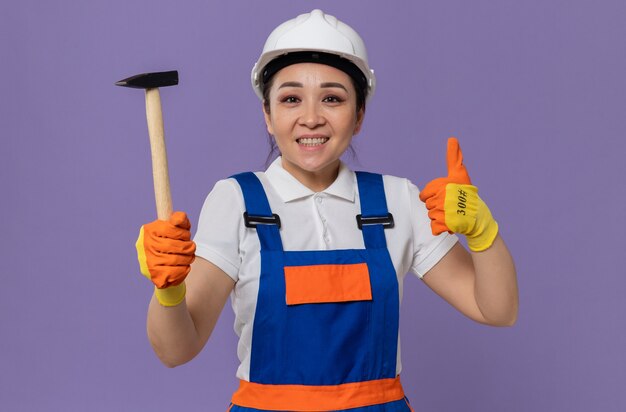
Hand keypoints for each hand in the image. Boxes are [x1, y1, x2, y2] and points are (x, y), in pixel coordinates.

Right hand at [136, 211, 195, 305]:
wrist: (163, 265)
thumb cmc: (172, 242)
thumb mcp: (177, 228)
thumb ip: (180, 220)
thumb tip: (178, 219)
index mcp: (150, 230)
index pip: (172, 229)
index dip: (184, 233)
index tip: (186, 236)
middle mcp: (145, 245)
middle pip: (174, 246)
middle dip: (189, 247)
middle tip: (191, 248)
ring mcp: (148, 260)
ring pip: (175, 260)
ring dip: (188, 259)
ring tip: (189, 257)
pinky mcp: (153, 274)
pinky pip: (173, 273)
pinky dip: (183, 270)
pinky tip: (184, 266)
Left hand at [419, 137, 497, 251]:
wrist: (478, 216)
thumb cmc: (467, 193)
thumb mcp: (459, 173)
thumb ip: (454, 157)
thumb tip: (452, 138)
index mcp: (442, 185)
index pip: (424, 195)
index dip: (431, 196)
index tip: (445, 196)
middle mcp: (442, 197)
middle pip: (427, 206)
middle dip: (437, 207)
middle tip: (450, 206)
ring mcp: (443, 211)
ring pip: (431, 216)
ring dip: (439, 217)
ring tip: (452, 214)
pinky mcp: (445, 224)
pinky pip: (434, 227)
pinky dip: (440, 228)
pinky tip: (450, 224)